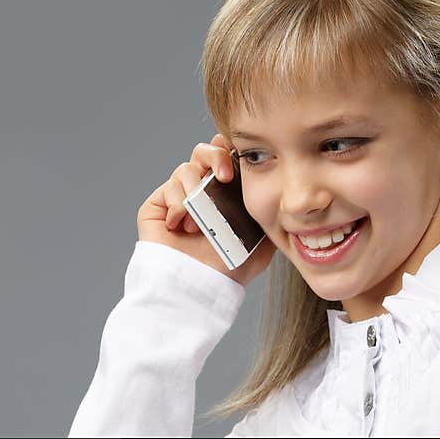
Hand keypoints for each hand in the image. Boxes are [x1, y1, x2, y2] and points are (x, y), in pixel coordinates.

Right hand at [137, 133, 275, 286]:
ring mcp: (177, 198)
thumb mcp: (260, 243)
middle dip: (215, 156)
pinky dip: (177, 204)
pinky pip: (167, 189)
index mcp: (223, 194)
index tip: (240, 155)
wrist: (197, 288)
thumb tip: (283, 200)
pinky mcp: (157, 207)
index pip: (225, 159)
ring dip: (195, 191)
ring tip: (200, 223)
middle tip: (225, 176)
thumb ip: (269, 219)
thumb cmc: (227, 270)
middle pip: (203, 152)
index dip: (230, 151)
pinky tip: (182, 226)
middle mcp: (199, 191)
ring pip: (185, 169)